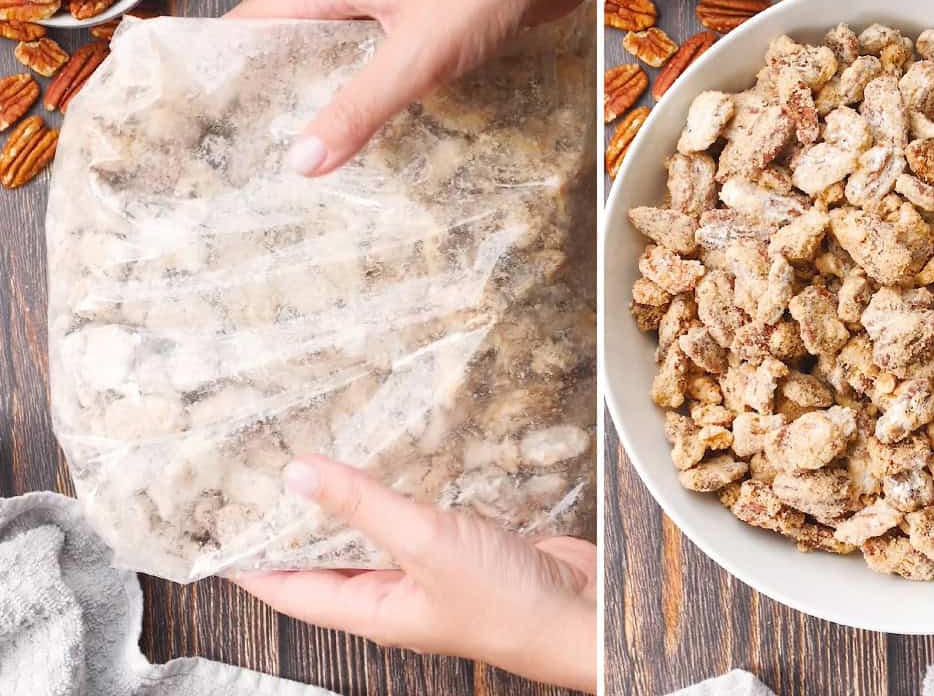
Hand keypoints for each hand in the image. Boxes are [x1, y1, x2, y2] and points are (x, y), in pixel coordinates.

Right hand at [227, 0, 593, 176]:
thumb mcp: (415, 55)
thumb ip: (360, 106)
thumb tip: (302, 158)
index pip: (256, 20)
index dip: (226, 60)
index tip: (205, 109)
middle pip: (297, 35)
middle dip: (276, 84)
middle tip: (258, 141)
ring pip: (346, 46)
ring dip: (331, 87)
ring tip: (313, 140)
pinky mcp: (433, 10)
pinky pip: (388, 50)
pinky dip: (376, 82)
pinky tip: (383, 116)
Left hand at [231, 456, 596, 692]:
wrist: (581, 611)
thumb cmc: (505, 602)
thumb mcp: (423, 545)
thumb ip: (362, 507)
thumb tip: (298, 476)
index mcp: (372, 610)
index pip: (289, 589)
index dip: (250, 562)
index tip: (217, 528)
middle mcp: (394, 594)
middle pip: (327, 560)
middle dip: (295, 523)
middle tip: (264, 474)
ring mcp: (430, 572)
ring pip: (373, 536)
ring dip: (348, 502)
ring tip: (318, 456)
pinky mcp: (463, 549)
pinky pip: (417, 520)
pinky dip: (399, 492)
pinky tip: (395, 462)